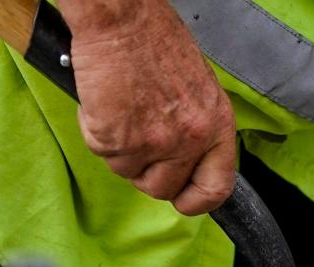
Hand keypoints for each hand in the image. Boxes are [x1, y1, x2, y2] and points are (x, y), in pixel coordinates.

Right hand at [62, 0, 235, 214]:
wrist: (122, 15)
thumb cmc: (155, 41)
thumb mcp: (198, 90)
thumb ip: (197, 128)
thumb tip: (185, 161)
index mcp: (217, 126)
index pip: (217, 188)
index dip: (196, 201)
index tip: (183, 199)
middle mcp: (192, 139)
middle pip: (163, 188)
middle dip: (145, 172)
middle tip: (137, 140)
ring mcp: (156, 141)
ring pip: (128, 173)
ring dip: (119, 149)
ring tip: (122, 110)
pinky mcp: (119, 137)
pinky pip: (101, 152)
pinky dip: (95, 130)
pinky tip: (104, 102)